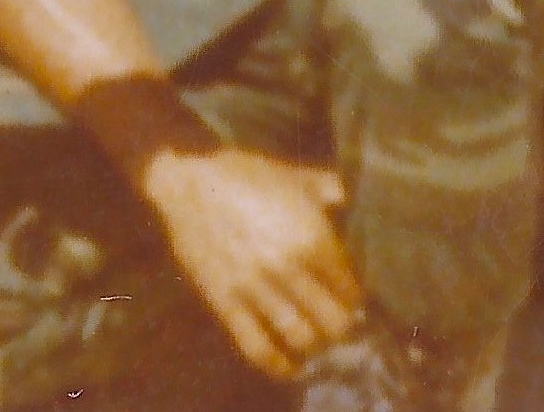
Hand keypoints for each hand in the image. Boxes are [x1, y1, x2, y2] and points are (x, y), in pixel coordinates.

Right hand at [134, 142, 363, 381]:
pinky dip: (278, 365)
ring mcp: (255, 286)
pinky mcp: (225, 301)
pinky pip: (256, 346)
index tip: (353, 303)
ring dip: (315, 345)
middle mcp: (288, 266)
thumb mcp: (294, 176)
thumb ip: (329, 189)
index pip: (350, 290)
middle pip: (333, 322)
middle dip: (340, 328)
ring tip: (317, 341)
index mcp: (311, 236)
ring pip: (300, 337)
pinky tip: (291, 367)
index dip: (356, 301)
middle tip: (337, 324)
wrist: (187, 181)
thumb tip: (353, 201)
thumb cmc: (245, 175)